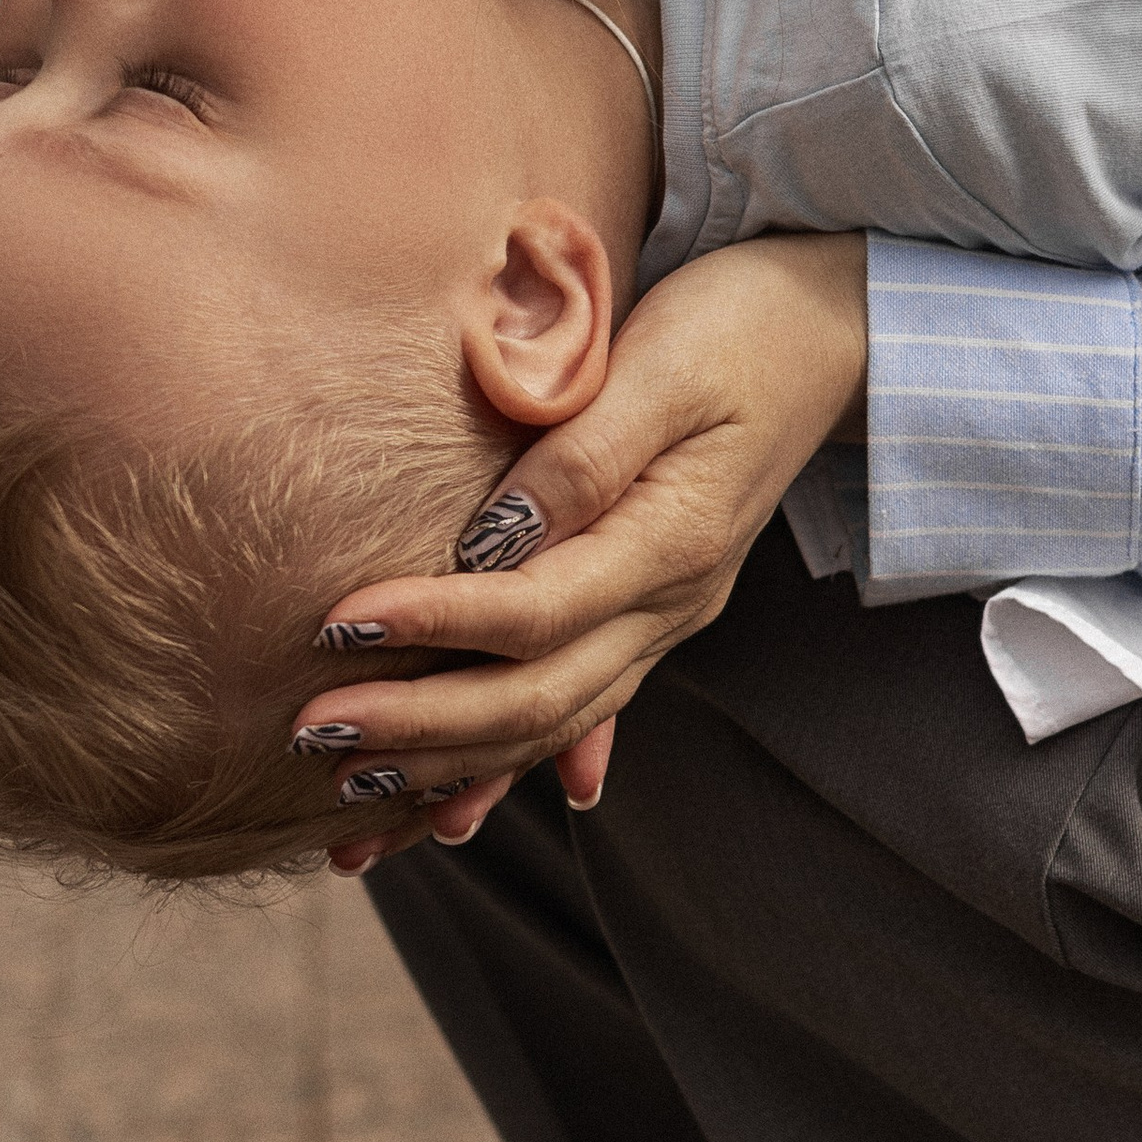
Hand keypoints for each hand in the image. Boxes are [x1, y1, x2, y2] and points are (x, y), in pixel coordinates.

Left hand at [301, 232, 867, 870]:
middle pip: (537, 697)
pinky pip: (575, 711)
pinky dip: (507, 767)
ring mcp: (664, 621)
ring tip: (346, 799)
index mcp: (673, 541)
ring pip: (552, 725)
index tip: (337, 624)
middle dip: (420, 726)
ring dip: (449, 767)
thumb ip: (583, 452)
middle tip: (311, 730)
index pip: (536, 611)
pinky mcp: (647, 616)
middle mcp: (671, 604)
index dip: (435, 625)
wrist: (831, 338)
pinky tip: (451, 815)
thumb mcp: (664, 364)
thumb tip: (495, 532)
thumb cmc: (738, 326)